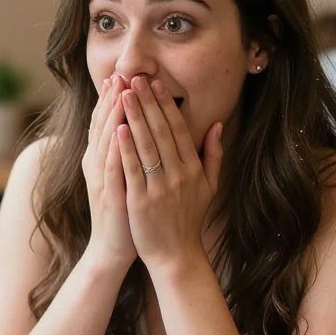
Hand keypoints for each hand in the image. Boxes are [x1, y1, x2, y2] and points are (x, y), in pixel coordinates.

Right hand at [82, 74, 137, 268]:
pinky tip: (121, 129)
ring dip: (113, 115)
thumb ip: (129, 153)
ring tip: (121, 91)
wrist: (113, 247)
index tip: (122, 77)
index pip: (106, 123)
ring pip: (106, 140)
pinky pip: (112, 166)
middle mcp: (97, 165)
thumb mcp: (124, 178)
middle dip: (112, 99)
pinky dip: (116, 146)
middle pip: (103, 126)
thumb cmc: (125, 212)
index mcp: (102, 160)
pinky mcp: (109, 194)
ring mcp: (101, 179)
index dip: (112, 100)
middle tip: (120, 74)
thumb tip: (135, 129)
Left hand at [117, 76, 223, 273]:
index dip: (166, 105)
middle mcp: (178, 175)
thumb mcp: (210, 187)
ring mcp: (160, 187)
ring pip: (146, 146)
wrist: (176, 255)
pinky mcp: (141, 201)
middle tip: (136, 78)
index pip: (178, 129)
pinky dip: (125, 148)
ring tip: (123, 94)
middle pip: (161, 131)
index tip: (156, 83)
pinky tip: (118, 128)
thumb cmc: (189, 220)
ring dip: (135, 117)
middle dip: (147, 103)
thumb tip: (217, 125)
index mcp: (193, 169)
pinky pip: (133, 169)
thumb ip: (214, 155)